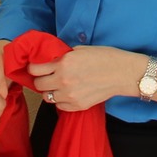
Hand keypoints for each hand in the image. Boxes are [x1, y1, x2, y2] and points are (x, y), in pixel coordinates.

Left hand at [26, 45, 146, 110]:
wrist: (122, 73)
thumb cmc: (105, 57)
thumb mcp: (80, 50)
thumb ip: (63, 56)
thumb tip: (52, 59)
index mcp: (63, 63)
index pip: (35, 69)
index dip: (34, 68)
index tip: (36, 68)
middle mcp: (63, 80)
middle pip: (39, 85)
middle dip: (41, 80)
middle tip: (47, 77)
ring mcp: (70, 95)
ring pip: (47, 98)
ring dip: (50, 91)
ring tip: (58, 86)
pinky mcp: (77, 106)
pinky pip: (60, 106)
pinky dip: (61, 101)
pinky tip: (68, 93)